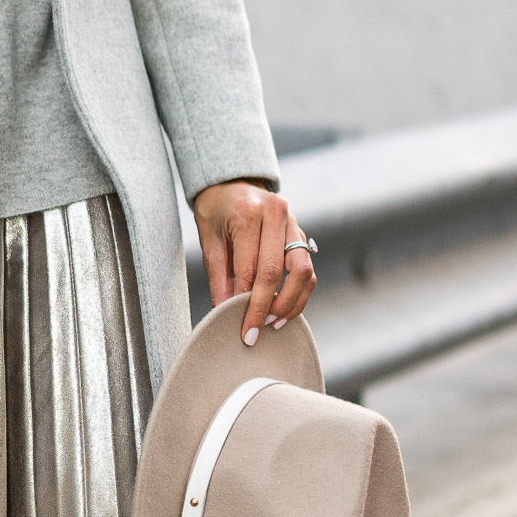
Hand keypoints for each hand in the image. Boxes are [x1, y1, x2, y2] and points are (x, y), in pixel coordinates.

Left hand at [192, 180, 315, 345]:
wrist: (233, 185)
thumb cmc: (217, 213)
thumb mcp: (209, 242)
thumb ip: (219, 277)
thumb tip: (224, 312)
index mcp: (247, 214)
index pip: (250, 268)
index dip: (246, 302)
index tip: (242, 329)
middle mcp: (276, 214)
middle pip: (277, 271)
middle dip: (267, 307)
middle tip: (256, 332)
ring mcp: (293, 223)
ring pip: (302, 271)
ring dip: (290, 303)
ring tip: (272, 324)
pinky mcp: (301, 234)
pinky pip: (308, 269)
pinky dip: (299, 294)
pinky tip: (283, 311)